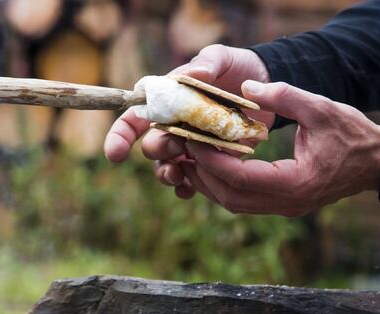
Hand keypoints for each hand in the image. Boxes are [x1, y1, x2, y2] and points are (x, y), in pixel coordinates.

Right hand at [103, 45, 274, 198]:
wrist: (263, 84)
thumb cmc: (235, 67)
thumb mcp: (223, 57)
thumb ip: (208, 62)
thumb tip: (195, 74)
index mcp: (166, 101)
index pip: (133, 118)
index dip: (121, 137)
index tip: (116, 154)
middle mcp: (173, 126)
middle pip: (152, 146)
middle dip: (157, 150)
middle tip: (176, 145)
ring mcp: (190, 146)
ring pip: (167, 167)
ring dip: (167, 174)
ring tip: (178, 176)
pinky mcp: (209, 160)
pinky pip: (191, 181)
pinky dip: (187, 188)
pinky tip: (190, 190)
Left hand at [180, 81, 379, 216]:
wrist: (377, 163)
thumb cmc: (352, 134)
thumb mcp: (321, 108)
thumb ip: (284, 95)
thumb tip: (248, 86)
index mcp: (294, 182)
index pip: (238, 178)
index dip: (210, 159)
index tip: (192, 138)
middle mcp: (286, 203)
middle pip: (229, 197)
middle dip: (202, 174)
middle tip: (182, 148)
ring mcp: (285, 208)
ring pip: (233, 203)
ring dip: (209, 182)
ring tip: (191, 156)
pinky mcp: (283, 205)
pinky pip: (244, 201)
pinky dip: (225, 185)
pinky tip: (214, 163)